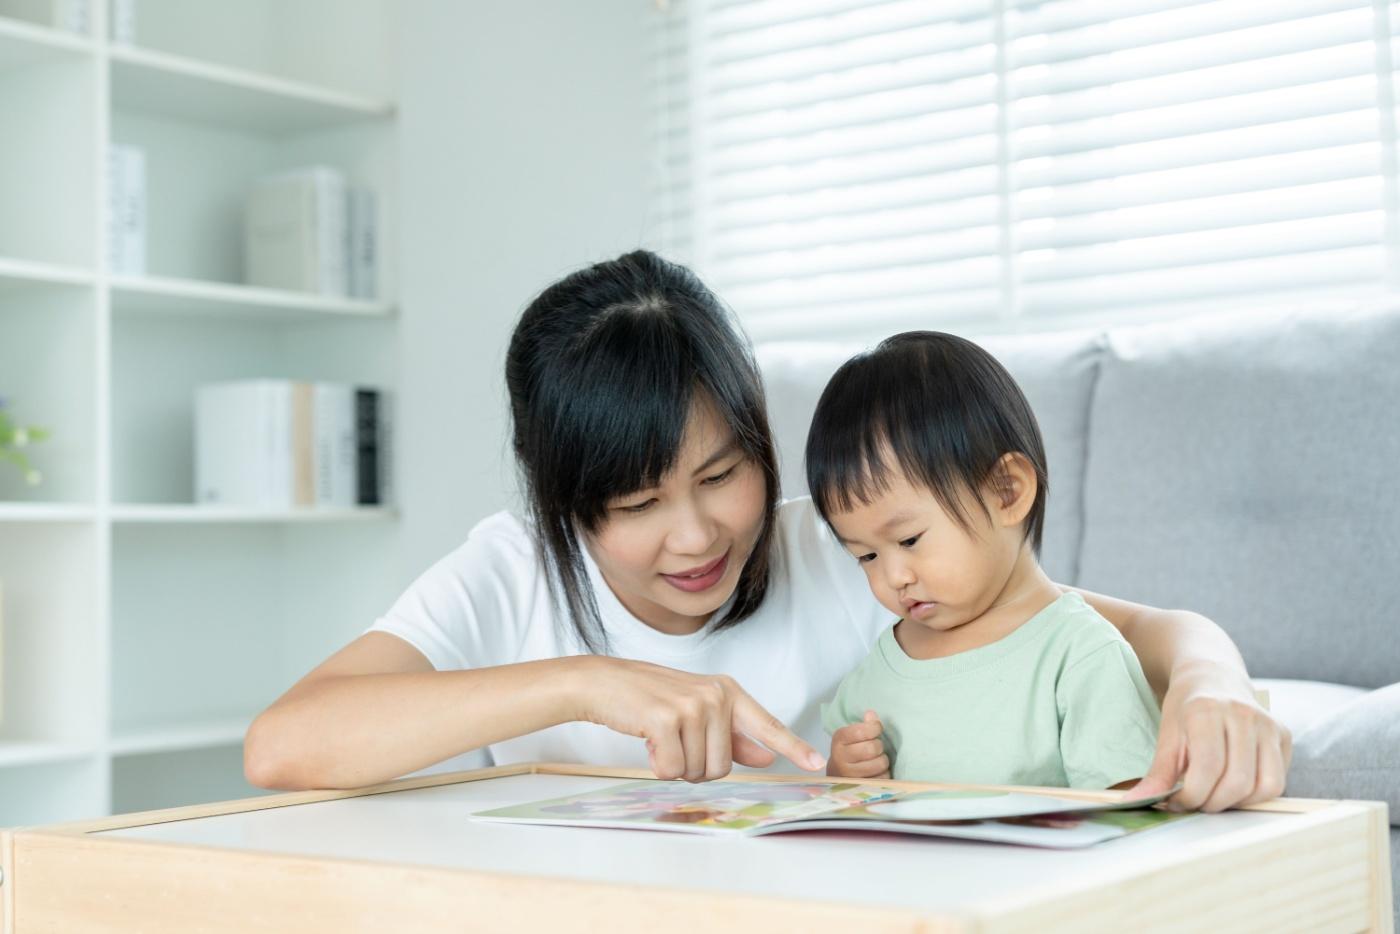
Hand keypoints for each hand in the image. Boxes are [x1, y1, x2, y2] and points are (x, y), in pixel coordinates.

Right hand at [572, 657, 825, 782]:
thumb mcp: (696, 710)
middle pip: (723, 767)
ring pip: (698, 771)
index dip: (793, 747)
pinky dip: (656, 765)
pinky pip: (672, 770)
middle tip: (674, 742)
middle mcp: (716, 695)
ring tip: (659, 737)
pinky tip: (646, 740)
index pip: (767, 725)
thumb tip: (765, 756)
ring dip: (675, 765)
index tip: (816, 765)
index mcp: (728, 692)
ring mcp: (692, 705)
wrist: (604, 683)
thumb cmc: (650, 699)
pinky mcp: (666, 719)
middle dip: (696, 766)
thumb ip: (732, 735)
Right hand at [827, 710, 889, 779]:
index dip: (874, 728)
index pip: (860, 731)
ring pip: (879, 764)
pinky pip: (882, 779)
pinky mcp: (860, 788)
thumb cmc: (849, 751)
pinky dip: (884, 774)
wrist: (837, 775)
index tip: (876, 729)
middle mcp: (841, 758)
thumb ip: (863, 725)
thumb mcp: (851, 735)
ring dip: (883, 760)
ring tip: (877, 759)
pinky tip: (877, 772)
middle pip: (872, 748)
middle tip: (876, 747)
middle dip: (879, 746)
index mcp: (839, 740)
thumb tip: (871, 714)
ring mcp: (849, 776)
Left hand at [1127, 663, 1291, 811]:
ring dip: (1237, 803)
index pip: (1207, 768)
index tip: (1177, 802)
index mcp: (1207, 710)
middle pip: (1236, 781)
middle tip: (1195, 803)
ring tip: (1215, 796)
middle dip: (1212, 803)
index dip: (1192, 795)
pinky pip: (1277, 781)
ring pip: (1264, 786)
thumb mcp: (1167, 735)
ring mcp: (1268, 725)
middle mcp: (1243, 715)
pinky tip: (1235, 788)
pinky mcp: (1284, 736)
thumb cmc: (1187, 709)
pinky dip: (1256, 795)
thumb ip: (1158, 772)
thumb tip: (1136, 801)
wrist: (1213, 678)